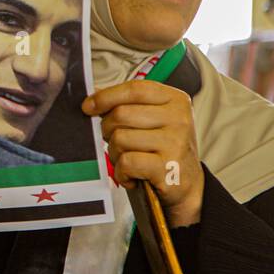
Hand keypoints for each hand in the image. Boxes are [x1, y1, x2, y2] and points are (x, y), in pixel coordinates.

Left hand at [83, 80, 204, 226]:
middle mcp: (179, 118)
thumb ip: (128, 105)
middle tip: (116, 141)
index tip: (88, 106)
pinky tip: (132, 175)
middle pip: (122, 114)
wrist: (185, 184)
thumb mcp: (152, 121)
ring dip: (115, 153)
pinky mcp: (167, 167)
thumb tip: (94, 95)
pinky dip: (121, 172)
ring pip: (120, 138)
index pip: (135, 89)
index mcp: (175, 100)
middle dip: (108, 130)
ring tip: (128, 160)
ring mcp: (175, 142)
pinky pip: (126, 162)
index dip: (106, 96)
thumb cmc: (161, 150)